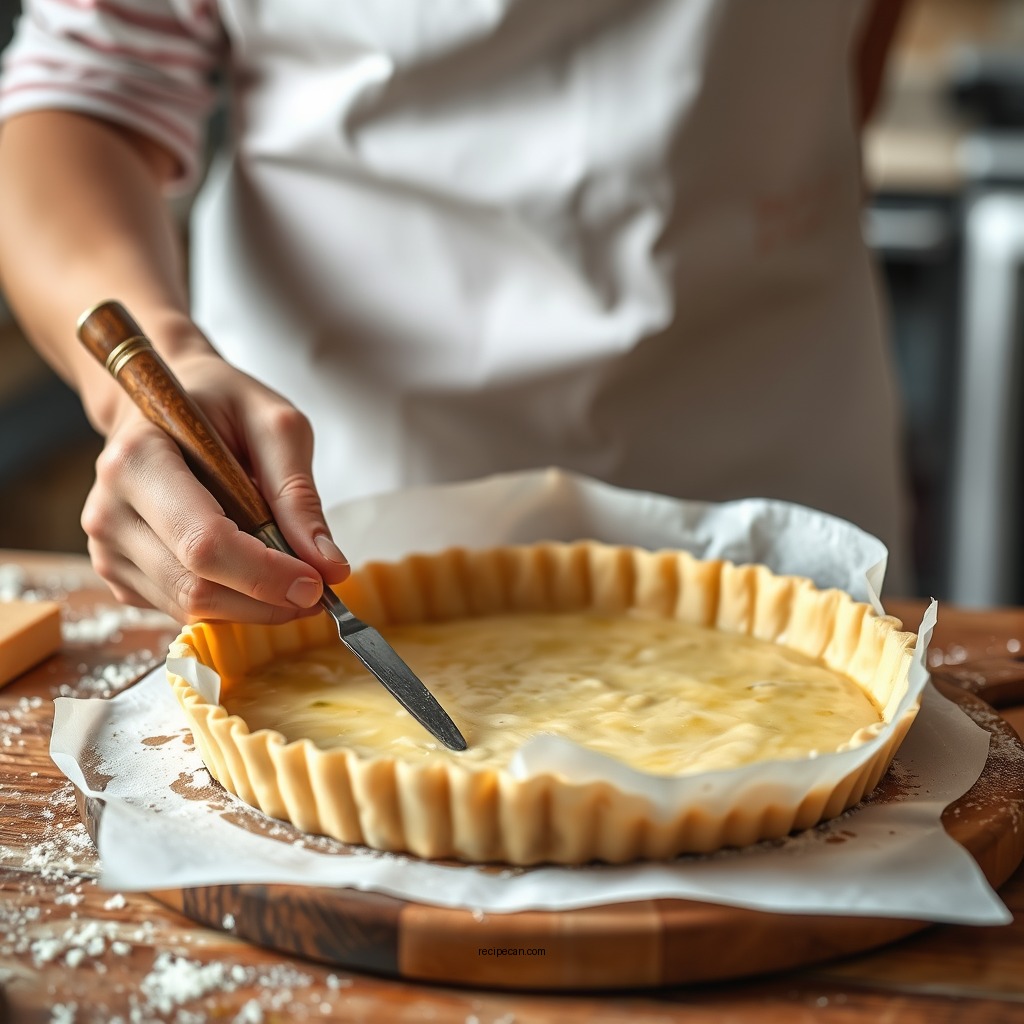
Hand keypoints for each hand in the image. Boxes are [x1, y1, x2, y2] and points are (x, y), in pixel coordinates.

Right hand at [81, 350, 349, 622]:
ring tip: (290, 577)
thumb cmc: (220, 405)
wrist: (162, 405)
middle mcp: (109, 510)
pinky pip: (180, 610)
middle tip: (318, 589)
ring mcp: (106, 549)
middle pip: (195, 587)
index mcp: (138, 459)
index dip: (265, 574)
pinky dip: (228, 603)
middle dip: (267, 599)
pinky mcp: (117, 575)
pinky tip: (249, 570)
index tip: (318, 583)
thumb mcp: (274, 424)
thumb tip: (328, 566)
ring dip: (252, 607)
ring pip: (189, 608)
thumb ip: (299, 494)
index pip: (204, 543)